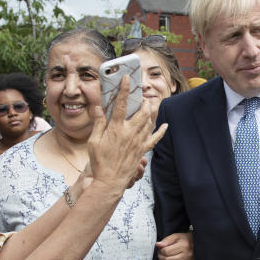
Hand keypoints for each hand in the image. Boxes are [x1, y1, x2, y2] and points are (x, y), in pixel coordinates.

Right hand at [87, 75, 166, 192]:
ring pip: (149, 121)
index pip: (122, 104)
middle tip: (140, 95)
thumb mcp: (93, 140)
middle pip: (142, 111)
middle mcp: (130, 132)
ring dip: (150, 111)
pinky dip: (161, 131)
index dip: (125, 89)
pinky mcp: (142, 150)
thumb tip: (98, 106)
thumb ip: (98, 122)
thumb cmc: (100, 161)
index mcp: (116, 128)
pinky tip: (165, 125)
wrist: (110, 181)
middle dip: (143, 100)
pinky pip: (155, 138)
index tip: (127, 78)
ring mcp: (138, 141)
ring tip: (148, 104)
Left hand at [156, 232, 193, 259]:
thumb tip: (157, 245)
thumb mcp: (176, 236)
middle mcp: (187, 255)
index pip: (166, 251)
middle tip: (161, 254)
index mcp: (184, 245)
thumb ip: (166, 240)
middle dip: (162, 257)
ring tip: (167, 258)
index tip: (160, 249)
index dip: (160, 251)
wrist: (196, 244)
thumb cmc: (185, 239)